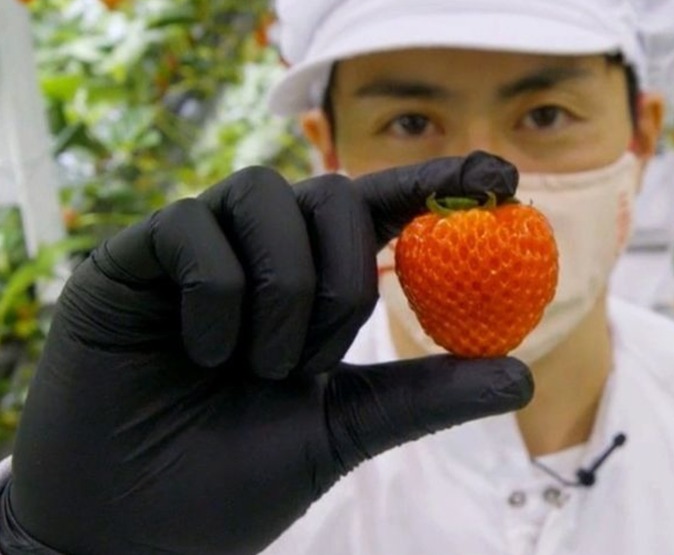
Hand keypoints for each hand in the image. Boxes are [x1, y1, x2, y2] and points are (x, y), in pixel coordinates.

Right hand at [0, 152, 531, 554]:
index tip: (502, 173)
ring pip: (264, 197)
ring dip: (281, 288)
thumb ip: (425, 395)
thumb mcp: (346, 430)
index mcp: (315, 286)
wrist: (137, 530)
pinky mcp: (131, 258)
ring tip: (253, 367)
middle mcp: (260, 253)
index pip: (383, 212)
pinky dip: (214, 292)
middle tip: (311, 359)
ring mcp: (197, 249)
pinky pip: (191, 228)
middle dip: (341, 277)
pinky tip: (201, 351)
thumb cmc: (235, 481)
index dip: (438, 183)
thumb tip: (522, 376)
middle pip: (331, 193)